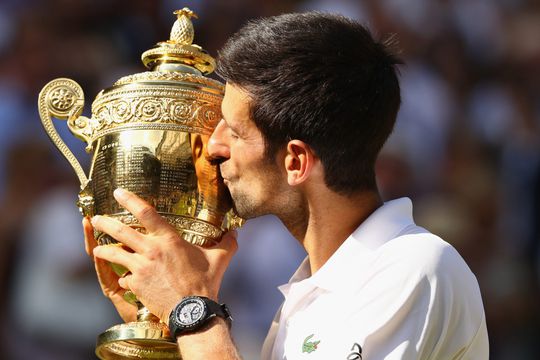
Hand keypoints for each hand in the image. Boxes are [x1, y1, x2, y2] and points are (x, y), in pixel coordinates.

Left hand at [91, 188, 237, 322]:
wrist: (191, 311)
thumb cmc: (205, 283)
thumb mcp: (220, 259)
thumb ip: (227, 243)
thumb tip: (236, 232)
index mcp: (169, 239)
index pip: (146, 213)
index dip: (130, 200)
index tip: (118, 192)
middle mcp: (151, 250)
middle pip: (121, 231)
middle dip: (105, 223)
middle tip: (97, 219)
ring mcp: (141, 268)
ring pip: (114, 254)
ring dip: (104, 250)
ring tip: (98, 248)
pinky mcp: (137, 284)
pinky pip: (124, 278)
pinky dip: (124, 277)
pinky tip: (123, 278)